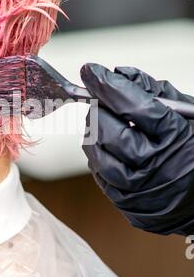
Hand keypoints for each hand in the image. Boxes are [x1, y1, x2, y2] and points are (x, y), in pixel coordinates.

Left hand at [81, 63, 193, 235]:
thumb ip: (154, 92)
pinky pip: (100, 176)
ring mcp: (141, 189)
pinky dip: (99, 158)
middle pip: (110, 131)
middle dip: (98, 110)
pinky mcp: (127, 204)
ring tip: (105, 125)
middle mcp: (157, 165)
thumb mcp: (187, 114)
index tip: (91, 71)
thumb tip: (120, 74)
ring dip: (94, 134)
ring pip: (98, 156)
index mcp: (177, 136)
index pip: (134, 105)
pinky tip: (110, 149)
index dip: (108, 85)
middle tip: (99, 103)